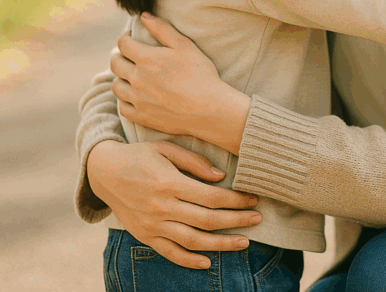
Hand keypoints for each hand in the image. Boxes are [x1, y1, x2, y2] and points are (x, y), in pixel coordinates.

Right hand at [87, 139, 260, 268]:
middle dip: (236, 221)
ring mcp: (152, 225)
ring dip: (221, 244)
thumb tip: (220, 176)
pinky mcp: (144, 236)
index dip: (236, 200)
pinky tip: (208, 262)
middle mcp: (162, 208)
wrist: (104, 172)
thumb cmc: (140, 155)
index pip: (212, 197)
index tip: (253, 199)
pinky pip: (169, 253)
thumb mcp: (166, 148)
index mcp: (170, 183)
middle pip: (207, 220)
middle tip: (258, 219)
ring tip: (243, 242)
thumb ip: (194, 161)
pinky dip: (189, 261)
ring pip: (192, 241)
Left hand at [112, 13, 249, 151]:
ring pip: (116, 86)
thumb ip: (162, 29)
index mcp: (146, 59)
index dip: (125, 37)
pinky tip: (135, 95)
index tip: (132, 37)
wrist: (207, 108)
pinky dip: (125, 99)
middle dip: (120, 55)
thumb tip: (144, 16)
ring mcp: (138, 99)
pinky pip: (123, 107)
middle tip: (130, 55)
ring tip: (132, 75)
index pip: (123, 44)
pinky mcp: (141, 116)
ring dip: (121, 77)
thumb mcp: (185, 45)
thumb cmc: (200, 74)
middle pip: (115, 64)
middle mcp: (137, 79)